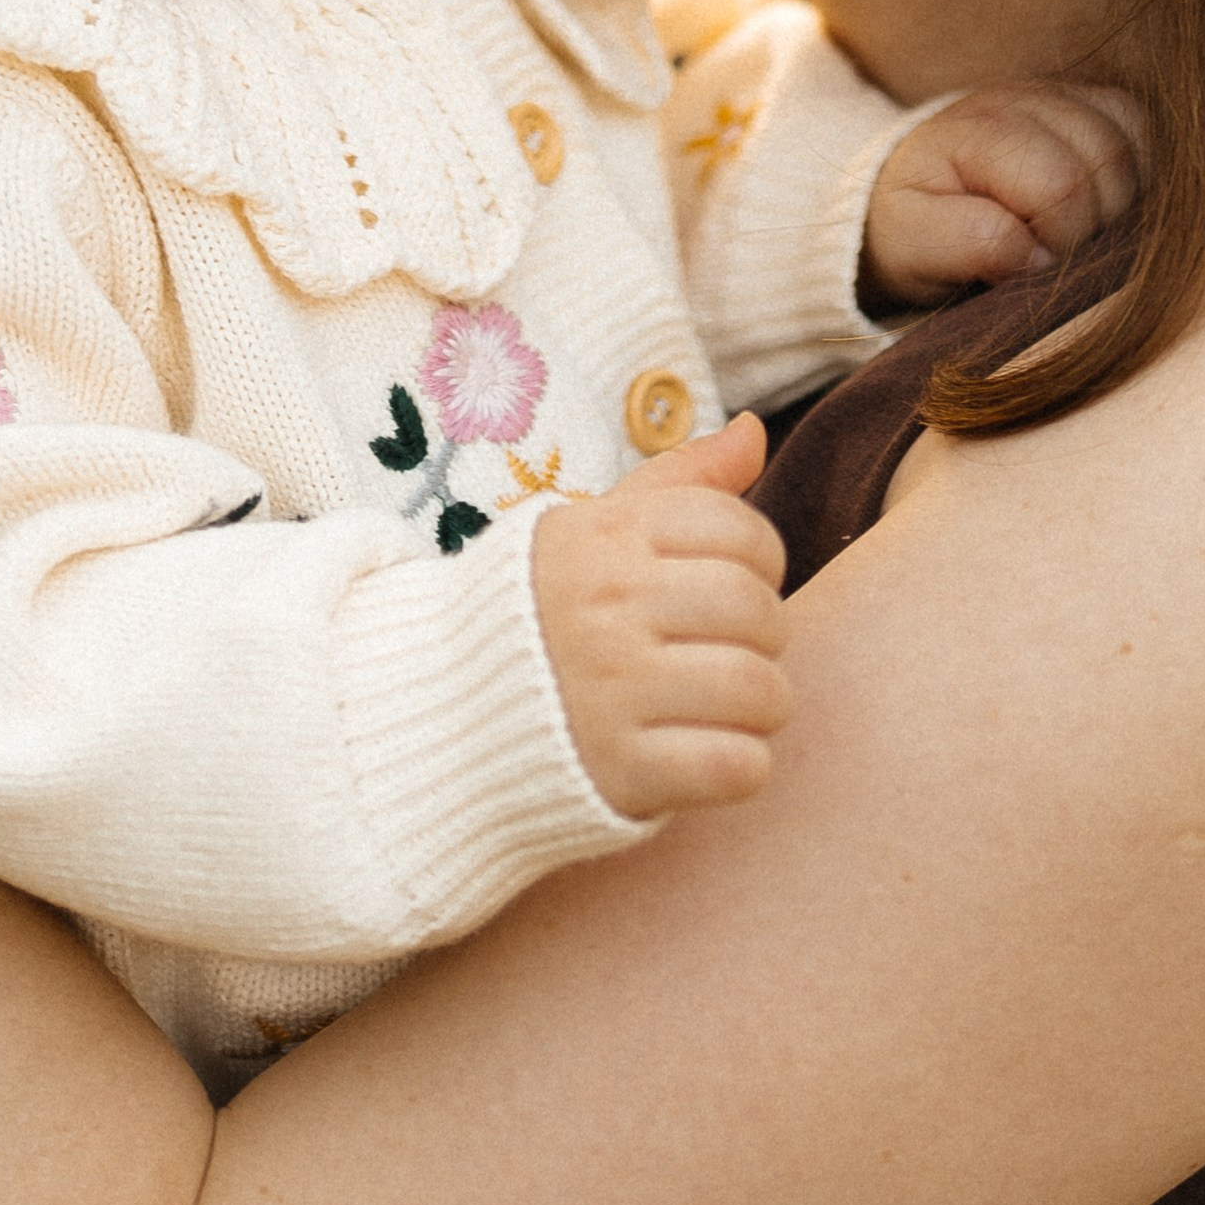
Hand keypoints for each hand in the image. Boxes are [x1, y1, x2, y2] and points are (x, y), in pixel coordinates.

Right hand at [532, 412, 787, 816]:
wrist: (438, 710)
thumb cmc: (542, 612)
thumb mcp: (595, 529)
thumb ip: (680, 481)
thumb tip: (754, 432)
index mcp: (604, 538)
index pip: (742, 532)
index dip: (759, 561)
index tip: (729, 585)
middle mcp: (605, 607)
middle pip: (758, 610)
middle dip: (765, 635)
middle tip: (728, 650)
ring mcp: (609, 692)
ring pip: (759, 689)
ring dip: (761, 706)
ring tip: (724, 706)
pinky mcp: (618, 771)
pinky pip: (735, 767)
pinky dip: (739, 767)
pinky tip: (705, 753)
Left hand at [860, 84, 1147, 308]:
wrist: (913, 191)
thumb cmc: (915, 226)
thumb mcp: (915, 245)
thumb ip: (969, 245)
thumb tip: (1038, 253)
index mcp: (974, 131)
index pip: (1059, 185)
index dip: (1058, 243)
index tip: (1027, 267)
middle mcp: (1021, 98)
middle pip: (1106, 157)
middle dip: (1093, 224)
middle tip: (1056, 253)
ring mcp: (1060, 93)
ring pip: (1131, 142)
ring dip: (1119, 201)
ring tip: (1077, 230)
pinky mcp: (1090, 101)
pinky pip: (1143, 128)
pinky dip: (1137, 172)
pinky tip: (1104, 203)